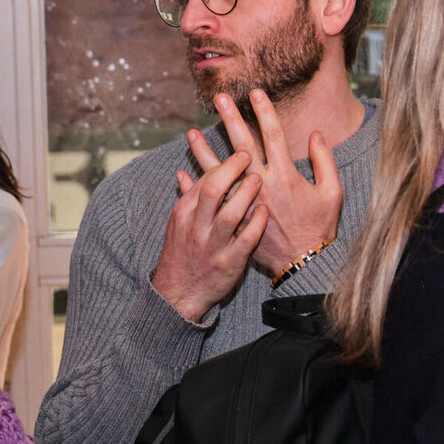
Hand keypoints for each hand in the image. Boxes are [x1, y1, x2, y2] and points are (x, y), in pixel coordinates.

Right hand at [151, 149, 266, 321]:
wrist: (178, 292)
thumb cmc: (184, 252)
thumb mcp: (179, 224)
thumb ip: (186, 198)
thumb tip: (182, 172)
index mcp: (185, 213)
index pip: (204, 181)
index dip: (223, 164)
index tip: (240, 151)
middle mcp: (196, 226)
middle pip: (213, 191)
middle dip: (231, 170)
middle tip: (248, 154)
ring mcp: (212, 245)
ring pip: (228, 215)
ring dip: (245, 194)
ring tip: (259, 178)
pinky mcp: (228, 262)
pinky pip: (244, 241)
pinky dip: (255, 224)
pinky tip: (265, 212)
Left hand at [192, 89, 342, 276]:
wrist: (302, 263)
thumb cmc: (319, 227)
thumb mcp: (332, 193)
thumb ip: (325, 162)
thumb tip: (315, 135)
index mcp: (286, 176)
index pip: (274, 135)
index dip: (265, 111)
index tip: (255, 93)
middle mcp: (262, 185)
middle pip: (242, 145)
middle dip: (231, 119)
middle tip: (218, 98)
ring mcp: (244, 201)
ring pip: (219, 170)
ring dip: (204, 150)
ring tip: (191, 132)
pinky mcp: (234, 218)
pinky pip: (209, 199)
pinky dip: (195, 185)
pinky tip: (183, 171)